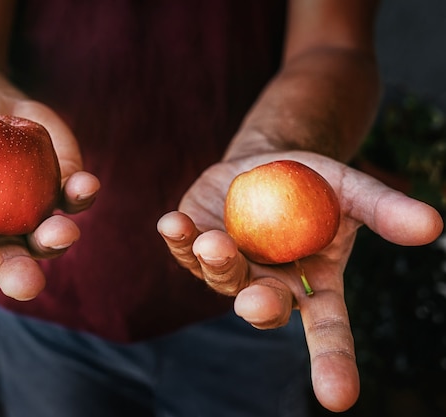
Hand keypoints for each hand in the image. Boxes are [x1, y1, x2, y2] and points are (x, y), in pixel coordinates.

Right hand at [0, 88, 99, 300]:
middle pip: (10, 256)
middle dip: (19, 272)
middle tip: (27, 286)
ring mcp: (34, 208)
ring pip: (47, 233)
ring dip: (56, 236)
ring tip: (62, 232)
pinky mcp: (61, 184)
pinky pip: (74, 195)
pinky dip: (81, 194)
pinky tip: (86, 186)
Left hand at [158, 150, 442, 411]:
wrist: (268, 165)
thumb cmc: (314, 185)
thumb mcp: (352, 191)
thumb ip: (384, 210)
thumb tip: (433, 226)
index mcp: (311, 287)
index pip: (328, 332)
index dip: (333, 363)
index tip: (339, 398)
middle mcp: (266, 285)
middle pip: (264, 307)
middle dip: (260, 306)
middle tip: (259, 299)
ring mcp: (228, 267)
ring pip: (220, 278)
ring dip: (216, 263)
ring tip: (213, 242)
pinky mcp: (196, 243)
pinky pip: (184, 248)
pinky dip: (177, 238)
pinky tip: (173, 223)